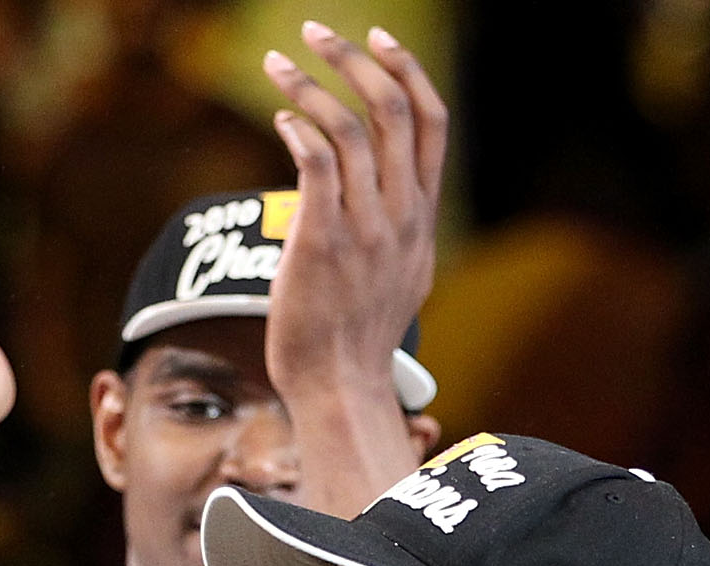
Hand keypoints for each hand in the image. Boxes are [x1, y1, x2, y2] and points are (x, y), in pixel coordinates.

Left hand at [259, 23, 446, 405]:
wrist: (339, 386)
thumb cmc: (356, 335)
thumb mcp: (400, 274)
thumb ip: (397, 227)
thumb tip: (382, 194)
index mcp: (422, 215)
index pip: (432, 121)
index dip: (407, 70)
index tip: (379, 38)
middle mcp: (401, 214)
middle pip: (392, 109)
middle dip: (354, 59)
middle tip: (315, 32)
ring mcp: (365, 227)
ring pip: (348, 128)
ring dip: (309, 85)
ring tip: (277, 66)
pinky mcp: (323, 240)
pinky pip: (316, 161)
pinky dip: (298, 126)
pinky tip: (281, 118)